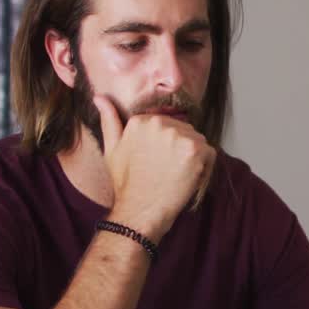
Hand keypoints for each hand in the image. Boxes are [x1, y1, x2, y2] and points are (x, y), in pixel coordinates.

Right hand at [95, 96, 215, 239]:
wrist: (140, 211)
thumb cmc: (127, 184)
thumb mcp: (112, 150)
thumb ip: (109, 121)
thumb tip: (99, 97)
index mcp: (141, 120)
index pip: (167, 125)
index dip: (167, 147)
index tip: (158, 164)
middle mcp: (160, 123)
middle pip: (184, 131)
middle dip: (180, 150)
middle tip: (167, 172)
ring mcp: (178, 136)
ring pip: (197, 141)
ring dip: (193, 157)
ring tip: (176, 176)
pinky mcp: (195, 150)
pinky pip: (209, 153)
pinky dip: (204, 167)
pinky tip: (187, 179)